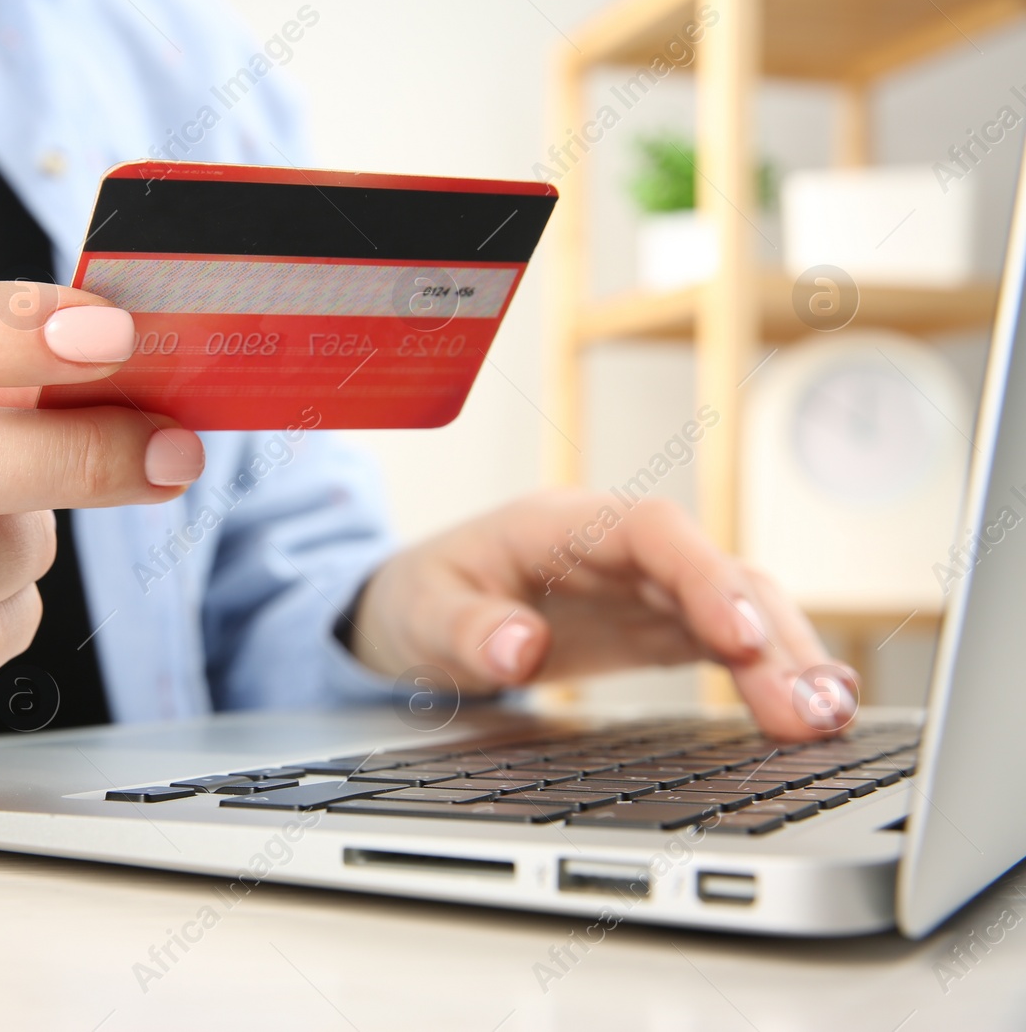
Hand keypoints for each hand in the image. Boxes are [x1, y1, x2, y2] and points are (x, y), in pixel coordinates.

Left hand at [349, 489, 857, 740]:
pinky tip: (811, 711)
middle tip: (809, 711)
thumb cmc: (422, 598)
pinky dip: (768, 672)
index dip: (703, 575)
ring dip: (786, 658)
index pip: (651, 530)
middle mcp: (617, 548)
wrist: (417, 607)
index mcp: (560, 525)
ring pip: (738, 606)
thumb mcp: (422, 615)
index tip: (742, 635)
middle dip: (769, 635)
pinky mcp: (655, 626)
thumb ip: (466, 630)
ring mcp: (644, 586)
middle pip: (715, 571)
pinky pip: (725, 642)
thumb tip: (518, 649)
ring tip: (828, 721)